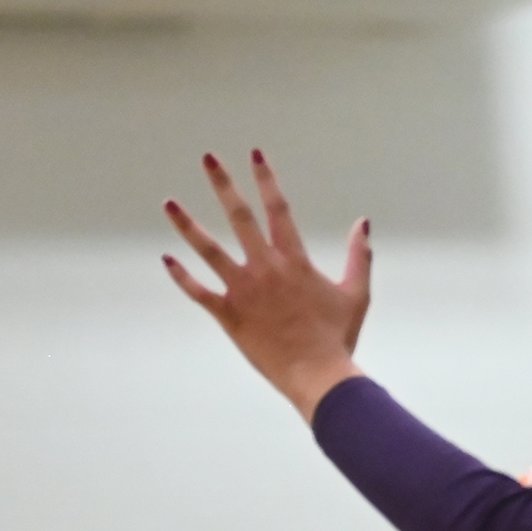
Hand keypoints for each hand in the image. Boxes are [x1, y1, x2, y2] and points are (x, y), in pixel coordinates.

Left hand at [164, 151, 371, 420]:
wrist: (318, 376)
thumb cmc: (338, 337)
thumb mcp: (356, 294)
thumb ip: (359, 255)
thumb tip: (364, 223)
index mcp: (294, 260)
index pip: (279, 208)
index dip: (267, 178)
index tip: (255, 154)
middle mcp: (265, 268)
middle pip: (239, 217)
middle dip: (223, 184)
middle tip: (209, 158)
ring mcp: (243, 291)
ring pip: (208, 250)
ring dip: (187, 225)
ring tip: (169, 203)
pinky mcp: (229, 315)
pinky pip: (199, 292)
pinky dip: (182, 277)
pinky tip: (167, 260)